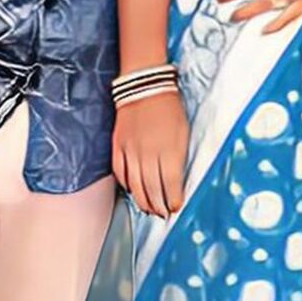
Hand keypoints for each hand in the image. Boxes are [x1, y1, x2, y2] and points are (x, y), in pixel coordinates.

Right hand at [113, 92, 188, 218]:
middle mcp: (148, 154)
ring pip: (135, 185)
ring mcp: (130, 151)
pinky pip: (120, 172)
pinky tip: (132, 190)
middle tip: (162, 214)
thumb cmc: (169, 108)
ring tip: (149, 209)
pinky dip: (126, 185)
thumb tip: (177, 181)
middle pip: (151, 190)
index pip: (170, 185)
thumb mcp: (184, 132)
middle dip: (158, 206)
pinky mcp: (118, 146)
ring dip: (143, 201)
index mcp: (169, 151)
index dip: (173, 200)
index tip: (176, 207)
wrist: (144, 86)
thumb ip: (180, 158)